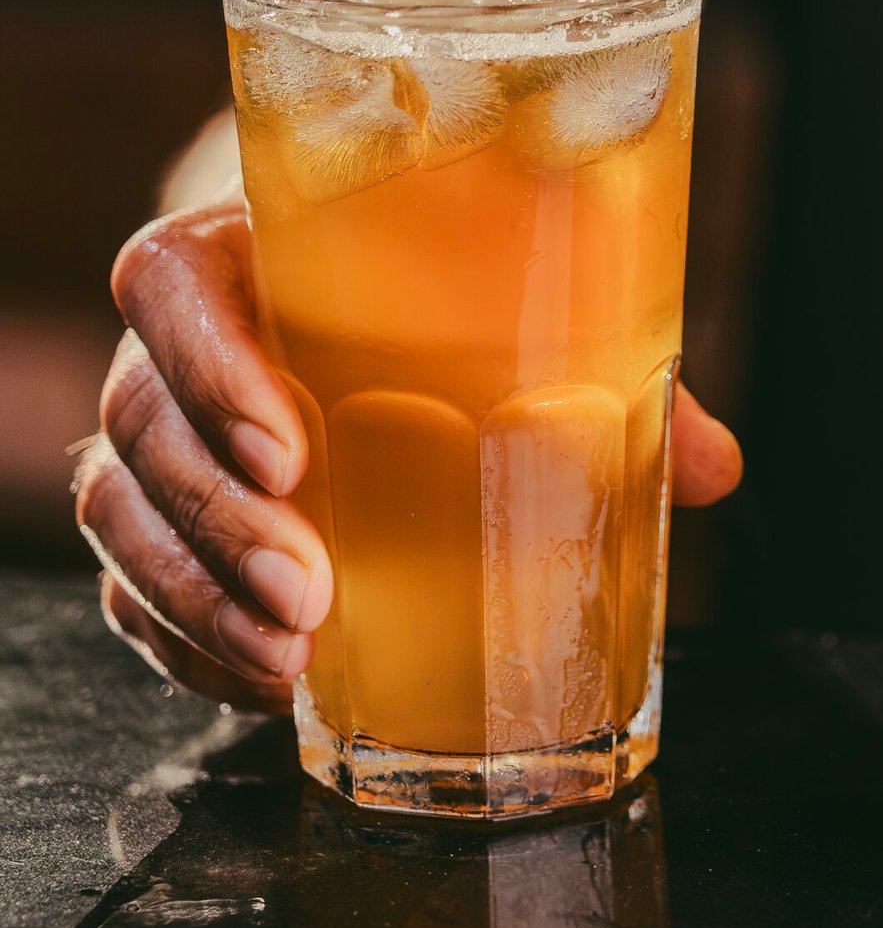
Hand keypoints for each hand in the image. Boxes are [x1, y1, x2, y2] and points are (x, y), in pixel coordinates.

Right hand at [78, 200, 743, 711]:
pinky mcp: (160, 525)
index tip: (291, 441)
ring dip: (200, 597)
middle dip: (220, 519)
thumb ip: (601, 363)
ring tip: (296, 650)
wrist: (349, 282)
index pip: (168, 281)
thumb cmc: (429, 285)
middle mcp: (178, 342)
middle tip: (314, 587)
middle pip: (139, 421)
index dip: (207, 361)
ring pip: (122, 515)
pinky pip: (134, 590)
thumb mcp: (502, 297)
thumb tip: (714, 467)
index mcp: (245, 250)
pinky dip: (191, 643)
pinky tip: (266, 677)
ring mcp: (161, 438)